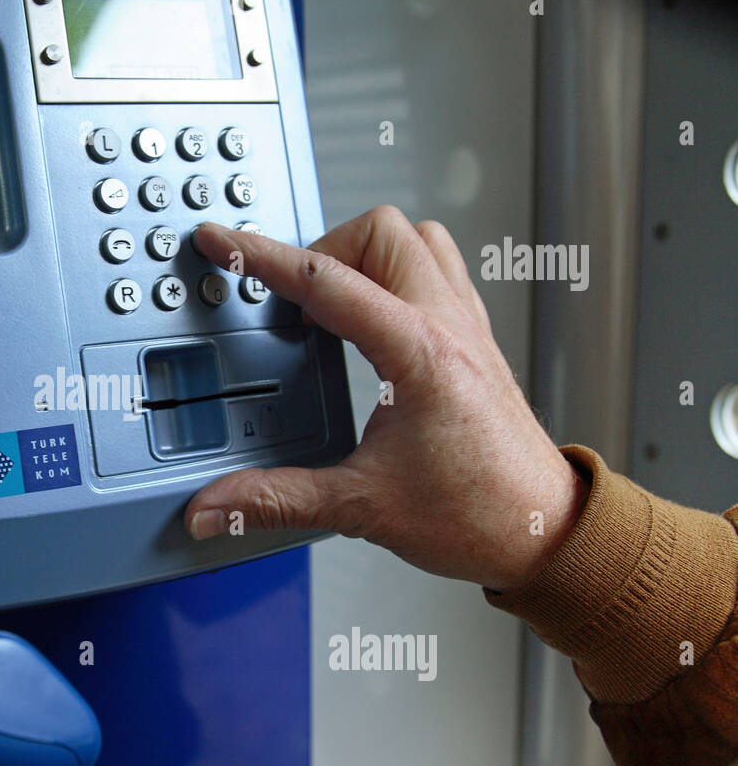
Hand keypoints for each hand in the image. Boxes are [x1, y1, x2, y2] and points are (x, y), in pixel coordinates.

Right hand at [185, 206, 587, 592]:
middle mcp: (449, 325)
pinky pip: (438, 273)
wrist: (545, 532)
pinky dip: (396, 278)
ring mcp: (468, 328)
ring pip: (418, 239)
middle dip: (323, 249)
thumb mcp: (361, 506)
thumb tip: (219, 504)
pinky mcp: (475, 343)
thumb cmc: (480, 515)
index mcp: (418, 351)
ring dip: (367, 255)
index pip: (325, 280)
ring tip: (330, 299)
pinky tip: (371, 320)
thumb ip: (278, 499)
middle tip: (291, 295)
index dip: (262, 256)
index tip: (224, 241)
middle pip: (379, 233)